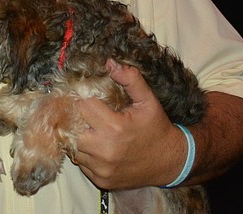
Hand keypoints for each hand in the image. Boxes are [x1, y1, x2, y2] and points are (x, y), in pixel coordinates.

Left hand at [73, 60, 184, 189]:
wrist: (170, 162)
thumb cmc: (157, 128)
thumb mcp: (148, 101)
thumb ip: (130, 79)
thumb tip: (110, 62)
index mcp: (115, 127)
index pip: (83, 107)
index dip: (86, 101)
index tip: (92, 100)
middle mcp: (105, 150)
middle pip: (72, 128)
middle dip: (78, 120)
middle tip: (88, 116)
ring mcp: (102, 168)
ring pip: (73, 148)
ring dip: (79, 138)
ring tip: (93, 131)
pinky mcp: (101, 181)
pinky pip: (81, 164)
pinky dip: (85, 155)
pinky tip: (98, 147)